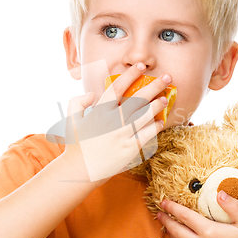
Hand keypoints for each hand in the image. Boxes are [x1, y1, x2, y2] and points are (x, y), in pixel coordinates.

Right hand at [63, 64, 171, 181]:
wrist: (80, 171)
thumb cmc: (75, 145)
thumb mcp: (70, 119)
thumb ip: (77, 101)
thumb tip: (92, 94)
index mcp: (99, 111)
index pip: (118, 87)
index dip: (131, 74)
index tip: (141, 66)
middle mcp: (113, 120)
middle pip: (138, 98)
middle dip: (154, 85)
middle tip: (167, 77)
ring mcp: (122, 135)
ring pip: (145, 115)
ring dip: (157, 105)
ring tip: (165, 99)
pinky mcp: (130, 149)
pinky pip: (147, 134)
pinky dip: (155, 127)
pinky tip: (160, 121)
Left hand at [157, 191, 237, 237]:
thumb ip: (232, 205)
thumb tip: (220, 192)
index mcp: (209, 232)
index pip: (185, 216)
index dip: (172, 208)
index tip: (164, 202)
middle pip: (176, 231)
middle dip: (166, 220)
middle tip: (159, 213)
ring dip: (170, 236)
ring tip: (167, 228)